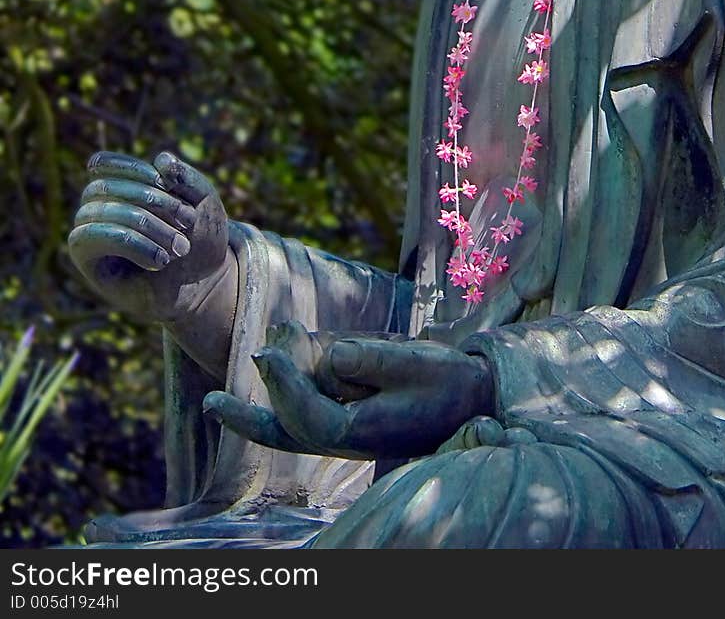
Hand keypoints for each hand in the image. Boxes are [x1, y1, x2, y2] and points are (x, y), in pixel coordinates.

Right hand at [69, 151, 230, 327]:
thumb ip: (186, 176)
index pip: (104, 164)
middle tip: (188, 221)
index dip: (133, 169)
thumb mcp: (203, 201)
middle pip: (104, 188)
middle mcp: (97, 206)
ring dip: (146, 225)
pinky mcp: (86, 261)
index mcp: (120, 185)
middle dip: (151, 200)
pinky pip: (91, 238)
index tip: (165, 183)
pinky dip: (132, 244)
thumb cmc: (199, 237)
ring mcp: (89, 232)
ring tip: (180, 247)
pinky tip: (161, 261)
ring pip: (99, 213)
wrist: (204, 283)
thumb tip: (161, 160)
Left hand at [203, 322, 494, 459]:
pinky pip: (308, 399)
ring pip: (292, 413)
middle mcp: (343, 436)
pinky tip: (289, 339)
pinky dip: (295, 374)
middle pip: (285, 433)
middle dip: (248, 418)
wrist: (469, 396)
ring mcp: (342, 427)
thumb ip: (372, 360)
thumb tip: (331, 355)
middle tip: (211, 403)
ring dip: (279, 379)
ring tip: (278, 331)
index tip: (263, 352)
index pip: (307, 416)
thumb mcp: (415, 363)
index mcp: (360, 432)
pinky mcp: (344, 415)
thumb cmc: (444, 381)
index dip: (283, 384)